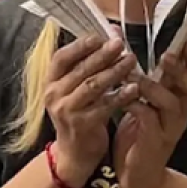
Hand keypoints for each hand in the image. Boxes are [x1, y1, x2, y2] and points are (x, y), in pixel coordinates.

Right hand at [45, 35, 138, 187]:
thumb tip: (111, 33)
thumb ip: (88, 64)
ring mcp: (67, 111)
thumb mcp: (75, 89)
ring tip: (131, 60)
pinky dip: (121, 95)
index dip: (80, 45)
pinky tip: (135, 87)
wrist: (74, 154)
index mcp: (51, 82)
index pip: (61, 58)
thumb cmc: (79, 114)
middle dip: (103, 55)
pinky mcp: (82, 125)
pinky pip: (105, 106)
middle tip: (120, 44)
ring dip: (114, 71)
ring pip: (93, 85)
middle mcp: (54, 95)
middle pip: (81, 69)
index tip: (99, 36)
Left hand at [113, 43, 186, 187]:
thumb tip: (149, 55)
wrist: (139, 177)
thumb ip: (154, 84)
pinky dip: (137, 106)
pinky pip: (149, 120)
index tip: (185, 41)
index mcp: (180, 103)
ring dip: (153, 87)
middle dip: (180, 70)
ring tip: (135, 76)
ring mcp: (169, 129)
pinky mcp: (154, 141)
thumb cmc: (141, 136)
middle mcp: (180, 114)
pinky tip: (124, 98)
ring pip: (171, 103)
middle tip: (166, 56)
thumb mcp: (150, 105)